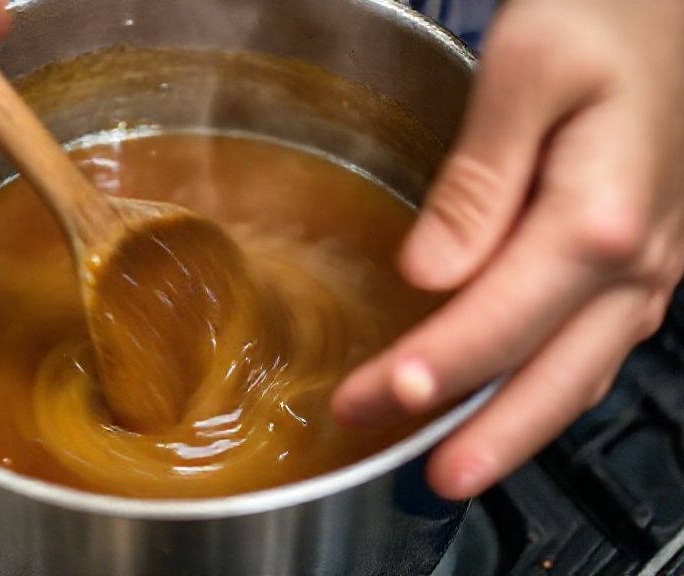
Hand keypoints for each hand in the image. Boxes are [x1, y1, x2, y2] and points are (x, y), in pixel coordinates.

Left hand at [332, 0, 683, 499]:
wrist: (665, 5)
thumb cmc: (603, 18)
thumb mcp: (522, 74)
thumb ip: (476, 182)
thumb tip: (429, 272)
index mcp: (601, 217)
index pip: (497, 322)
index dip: (430, 372)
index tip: (367, 400)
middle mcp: (636, 259)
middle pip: (552, 376)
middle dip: (483, 433)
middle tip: (427, 476)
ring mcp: (646, 268)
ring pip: (580, 372)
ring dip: (518, 425)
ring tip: (459, 461)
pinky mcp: (636, 263)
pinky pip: (591, 344)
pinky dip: (545, 385)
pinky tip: (508, 401)